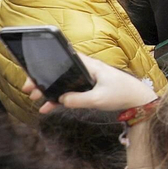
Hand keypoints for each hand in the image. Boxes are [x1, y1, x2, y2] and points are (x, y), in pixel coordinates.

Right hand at [23, 54, 157, 114]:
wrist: (139, 100)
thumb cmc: (122, 94)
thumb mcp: (98, 99)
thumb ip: (78, 100)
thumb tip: (60, 100)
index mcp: (90, 66)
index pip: (65, 60)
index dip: (47, 65)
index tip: (34, 75)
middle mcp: (87, 70)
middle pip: (60, 72)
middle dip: (43, 80)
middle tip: (29, 89)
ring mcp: (88, 79)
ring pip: (64, 83)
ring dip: (49, 90)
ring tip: (35, 98)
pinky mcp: (90, 89)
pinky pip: (70, 92)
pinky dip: (59, 99)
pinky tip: (47, 108)